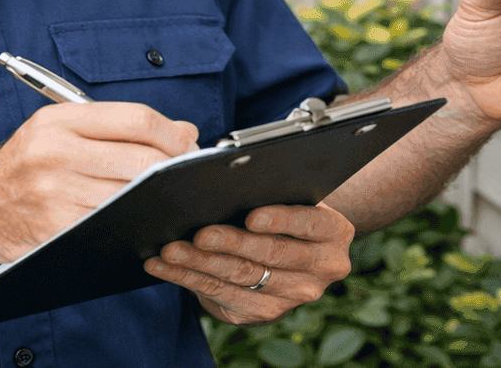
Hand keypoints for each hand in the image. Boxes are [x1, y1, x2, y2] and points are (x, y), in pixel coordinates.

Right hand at [0, 102, 198, 266]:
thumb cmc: (22, 169)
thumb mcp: (56, 132)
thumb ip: (117, 127)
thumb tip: (185, 131)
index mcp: (58, 121)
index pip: (137, 119)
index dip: (173, 133)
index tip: (188, 143)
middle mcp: (54, 152)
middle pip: (142, 160)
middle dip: (173, 168)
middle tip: (185, 173)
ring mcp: (54, 194)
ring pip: (131, 195)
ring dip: (157, 197)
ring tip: (164, 194)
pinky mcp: (56, 229)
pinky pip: (111, 222)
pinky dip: (131, 219)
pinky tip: (137, 216)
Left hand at [143, 203, 353, 325]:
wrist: (296, 246)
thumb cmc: (285, 207)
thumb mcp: (292, 196)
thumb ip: (271, 193)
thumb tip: (224, 187)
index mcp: (334, 233)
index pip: (308, 223)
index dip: (280, 220)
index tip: (251, 215)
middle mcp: (321, 270)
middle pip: (271, 256)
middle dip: (230, 244)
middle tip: (199, 234)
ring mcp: (293, 297)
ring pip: (241, 279)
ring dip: (200, 265)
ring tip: (170, 251)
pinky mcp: (264, 313)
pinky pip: (221, 297)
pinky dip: (188, 280)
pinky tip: (166, 267)